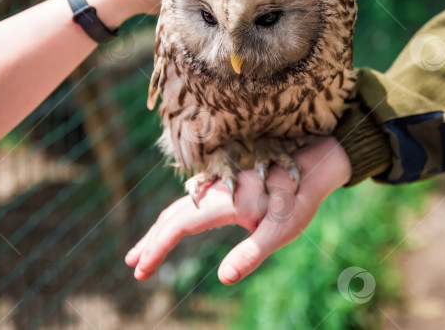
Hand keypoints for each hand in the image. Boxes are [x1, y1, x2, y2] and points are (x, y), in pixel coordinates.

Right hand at [125, 136, 350, 284]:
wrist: (311, 166)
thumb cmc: (298, 201)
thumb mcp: (281, 231)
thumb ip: (252, 253)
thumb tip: (224, 278)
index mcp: (224, 202)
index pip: (179, 225)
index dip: (157, 248)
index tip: (142, 271)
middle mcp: (215, 192)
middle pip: (172, 216)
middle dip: (150, 242)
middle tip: (134, 267)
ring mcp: (218, 188)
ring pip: (179, 208)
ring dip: (157, 231)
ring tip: (142, 253)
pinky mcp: (224, 189)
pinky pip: (189, 204)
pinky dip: (172, 221)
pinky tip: (170, 231)